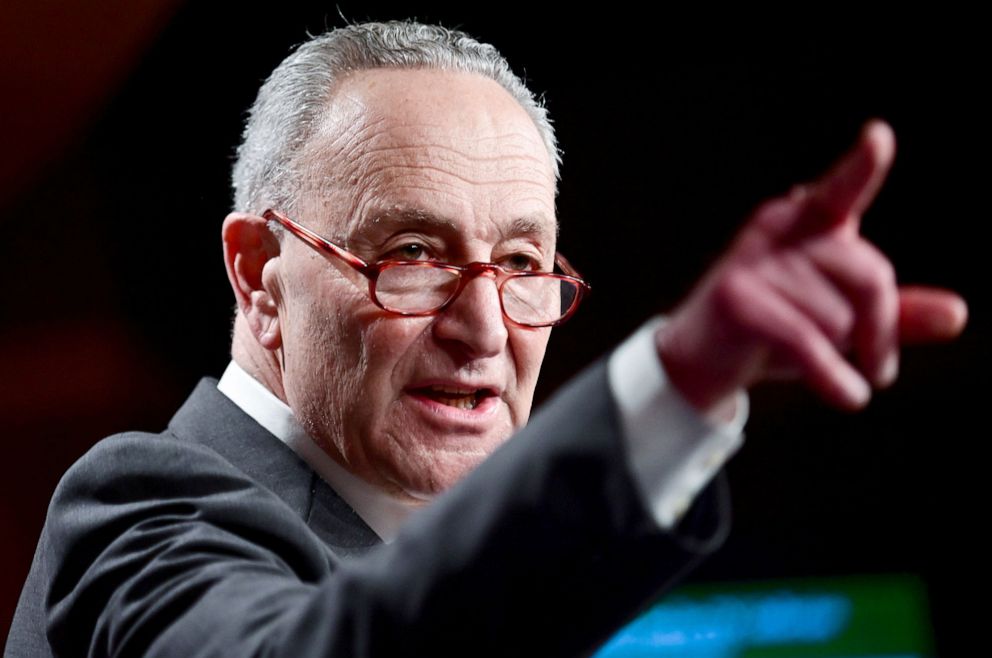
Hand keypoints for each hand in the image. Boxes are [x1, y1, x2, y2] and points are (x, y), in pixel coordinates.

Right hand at [657, 121, 966, 413]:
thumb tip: (957, 314)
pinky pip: (811, 346)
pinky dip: (835, 380)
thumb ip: (895, 314)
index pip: (843, 189)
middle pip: (869, 276)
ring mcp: (754, 262)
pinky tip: (848, 396)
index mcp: (807, 219)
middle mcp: (780, 230)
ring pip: (838, 320)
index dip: (863, 166)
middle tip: (879, 365)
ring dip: (838, 357)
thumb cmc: (773, 329)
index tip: (878, 137)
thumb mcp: (838, 318)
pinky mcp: (738, 301)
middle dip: (880, 328)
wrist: (699, 359)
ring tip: (808, 361)